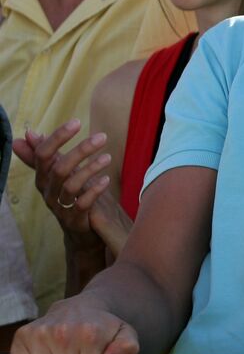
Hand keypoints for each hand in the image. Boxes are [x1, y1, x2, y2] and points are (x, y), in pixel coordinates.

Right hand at [15, 121, 123, 253]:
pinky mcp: (75, 219)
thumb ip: (43, 155)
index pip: (43, 154)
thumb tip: (25, 133)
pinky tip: (107, 180)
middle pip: (58, 168)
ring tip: (108, 157)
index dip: (57, 137)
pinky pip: (82, 204)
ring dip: (90, 169)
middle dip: (80, 150)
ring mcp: (60, 207)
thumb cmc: (70, 196)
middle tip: (101, 137)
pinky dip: (94, 191)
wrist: (80, 231)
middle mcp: (49, 191)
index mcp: (44, 177)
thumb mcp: (57, 174)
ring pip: (71, 185)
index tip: (76, 122)